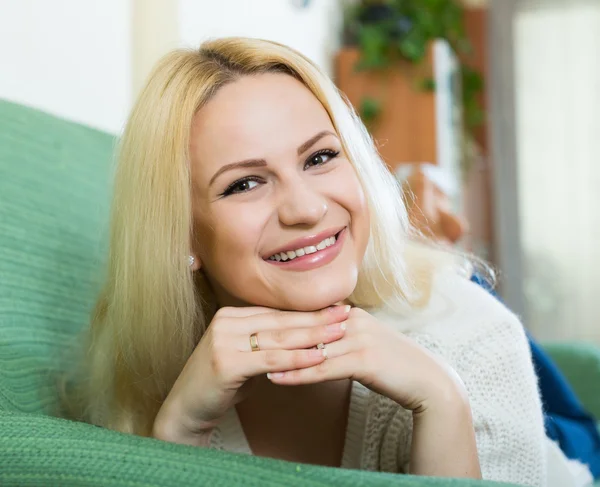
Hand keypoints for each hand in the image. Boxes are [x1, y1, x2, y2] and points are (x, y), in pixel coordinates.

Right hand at [152, 305, 349, 444]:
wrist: (186, 408)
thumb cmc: (219, 383)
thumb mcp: (243, 355)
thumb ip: (265, 342)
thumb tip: (302, 334)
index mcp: (230, 315)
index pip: (276, 311)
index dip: (306, 310)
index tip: (334, 307)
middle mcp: (226, 322)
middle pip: (280, 320)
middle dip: (316, 318)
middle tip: (346, 314)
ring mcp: (224, 340)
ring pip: (278, 338)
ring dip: (312, 336)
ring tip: (339, 333)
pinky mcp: (226, 362)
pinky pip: (270, 360)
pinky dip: (296, 359)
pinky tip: (317, 358)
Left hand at [266, 307, 463, 411]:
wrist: (426, 380)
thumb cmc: (391, 364)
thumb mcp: (363, 342)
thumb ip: (337, 335)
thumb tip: (310, 338)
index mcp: (349, 314)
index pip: (306, 316)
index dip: (277, 322)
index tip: (251, 326)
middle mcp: (351, 320)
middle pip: (304, 328)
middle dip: (271, 335)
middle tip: (243, 341)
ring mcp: (358, 338)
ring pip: (309, 347)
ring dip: (278, 354)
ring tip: (250, 360)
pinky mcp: (363, 360)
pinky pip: (321, 367)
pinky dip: (296, 373)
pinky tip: (276, 378)